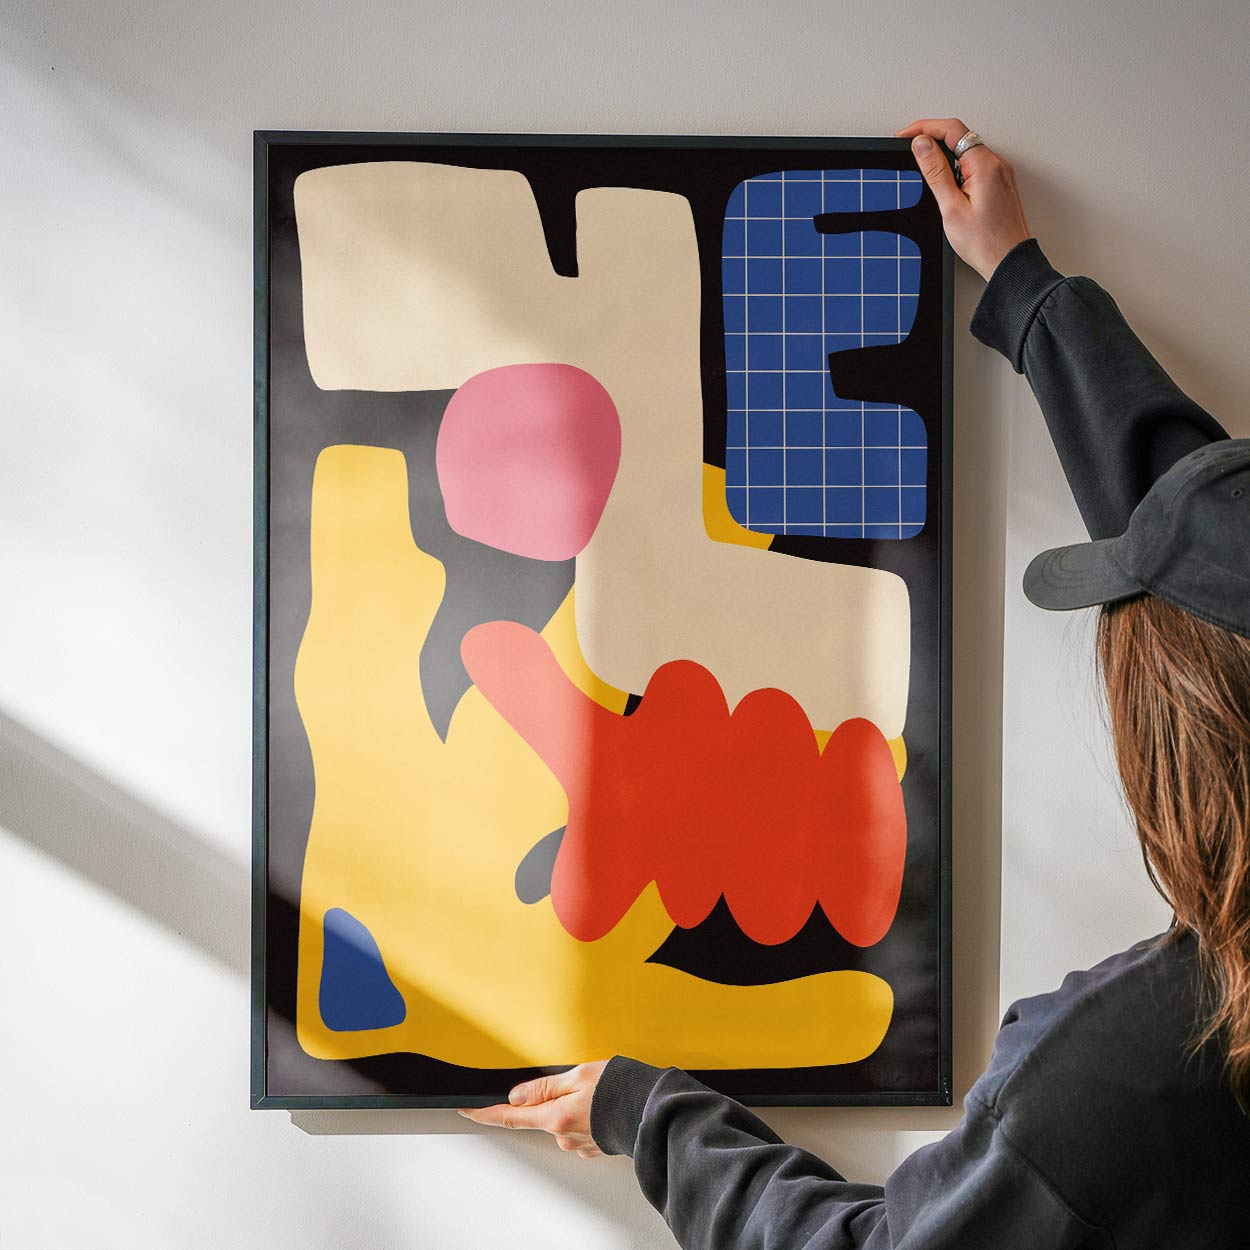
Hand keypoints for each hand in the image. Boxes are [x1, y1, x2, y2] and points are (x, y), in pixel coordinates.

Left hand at [457, 1061, 609, 1157]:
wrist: (655, 1110)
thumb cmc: (622, 1088)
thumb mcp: (579, 1074)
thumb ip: (545, 1086)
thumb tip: (516, 1096)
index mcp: (556, 1116)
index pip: (511, 1116)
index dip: (485, 1113)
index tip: (467, 1110)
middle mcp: (564, 1136)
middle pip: (542, 1116)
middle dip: (553, 1098)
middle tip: (579, 1081)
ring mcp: (579, 1144)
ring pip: (563, 1122)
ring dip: (573, 1106)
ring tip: (598, 1091)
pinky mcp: (594, 1147)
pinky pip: (581, 1129)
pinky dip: (587, 1116)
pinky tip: (603, 1106)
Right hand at [894, 117, 1032, 281]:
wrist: (1009, 261)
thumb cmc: (985, 242)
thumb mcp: (951, 207)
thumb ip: (935, 172)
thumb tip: (922, 144)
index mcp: (985, 165)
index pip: (952, 129)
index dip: (924, 128)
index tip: (904, 136)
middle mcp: (996, 164)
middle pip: (960, 136)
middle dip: (932, 138)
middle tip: (909, 149)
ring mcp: (999, 173)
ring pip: (967, 150)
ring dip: (943, 153)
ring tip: (923, 166)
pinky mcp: (998, 183)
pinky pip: (974, 164)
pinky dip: (956, 166)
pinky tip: (945, 182)